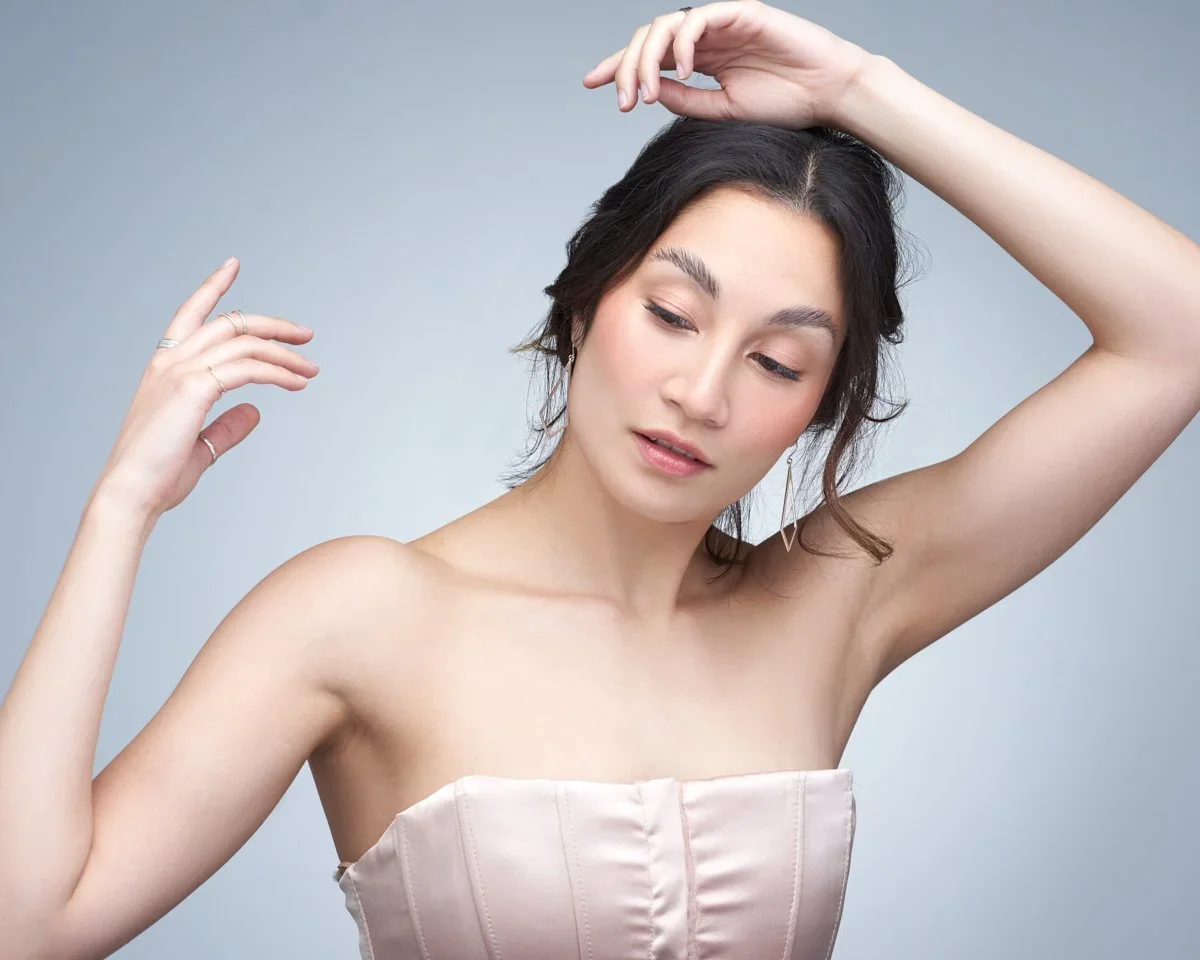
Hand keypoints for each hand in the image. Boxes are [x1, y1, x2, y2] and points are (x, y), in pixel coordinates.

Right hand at [90, 258, 319, 520]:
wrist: (132, 494)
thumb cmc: (158, 475)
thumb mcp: (199, 445)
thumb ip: (226, 426)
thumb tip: (255, 411)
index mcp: (164, 368)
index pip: (191, 315)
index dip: (213, 287)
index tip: (233, 265)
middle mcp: (169, 362)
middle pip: (230, 323)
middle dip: (273, 324)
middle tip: (306, 334)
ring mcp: (180, 371)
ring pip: (245, 344)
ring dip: (285, 354)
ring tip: (311, 370)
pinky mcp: (194, 387)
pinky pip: (248, 368)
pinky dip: (277, 372)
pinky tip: (296, 383)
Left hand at [582, 0, 871, 129]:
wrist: (827, 94)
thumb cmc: (784, 103)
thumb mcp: (722, 111)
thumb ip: (687, 101)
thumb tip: (652, 95)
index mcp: (701, 59)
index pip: (650, 57)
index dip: (619, 66)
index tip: (591, 83)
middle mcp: (706, 37)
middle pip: (649, 40)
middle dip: (627, 68)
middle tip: (624, 101)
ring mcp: (721, 22)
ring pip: (665, 26)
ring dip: (648, 60)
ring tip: (649, 94)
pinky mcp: (740, 11)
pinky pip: (698, 19)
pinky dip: (682, 45)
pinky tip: (682, 72)